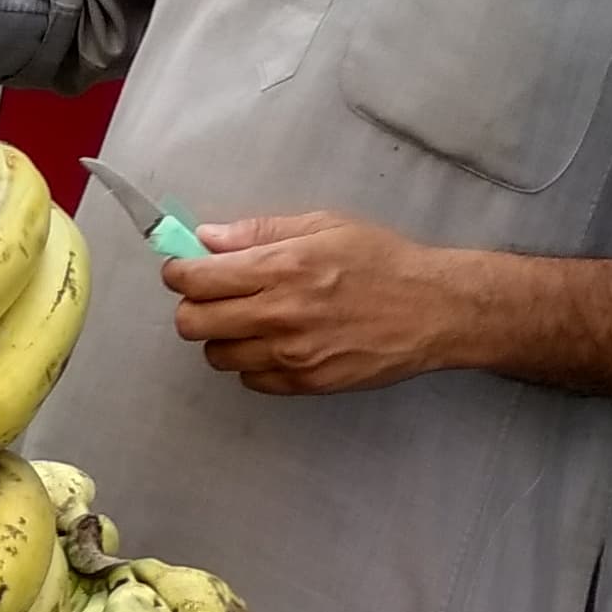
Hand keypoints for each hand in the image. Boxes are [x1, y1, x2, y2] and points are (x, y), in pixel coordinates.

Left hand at [164, 214, 459, 392]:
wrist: (432, 309)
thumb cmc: (381, 261)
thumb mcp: (323, 227)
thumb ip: (259, 232)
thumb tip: (206, 239)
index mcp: (281, 267)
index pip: (196, 278)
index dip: (179, 273)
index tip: (183, 270)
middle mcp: (280, 314)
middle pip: (192, 323)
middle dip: (192, 307)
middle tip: (211, 298)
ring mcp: (292, 355)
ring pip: (217, 355)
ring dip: (223, 338)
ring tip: (249, 322)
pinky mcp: (306, 383)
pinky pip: (250, 380)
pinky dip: (252, 363)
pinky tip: (276, 344)